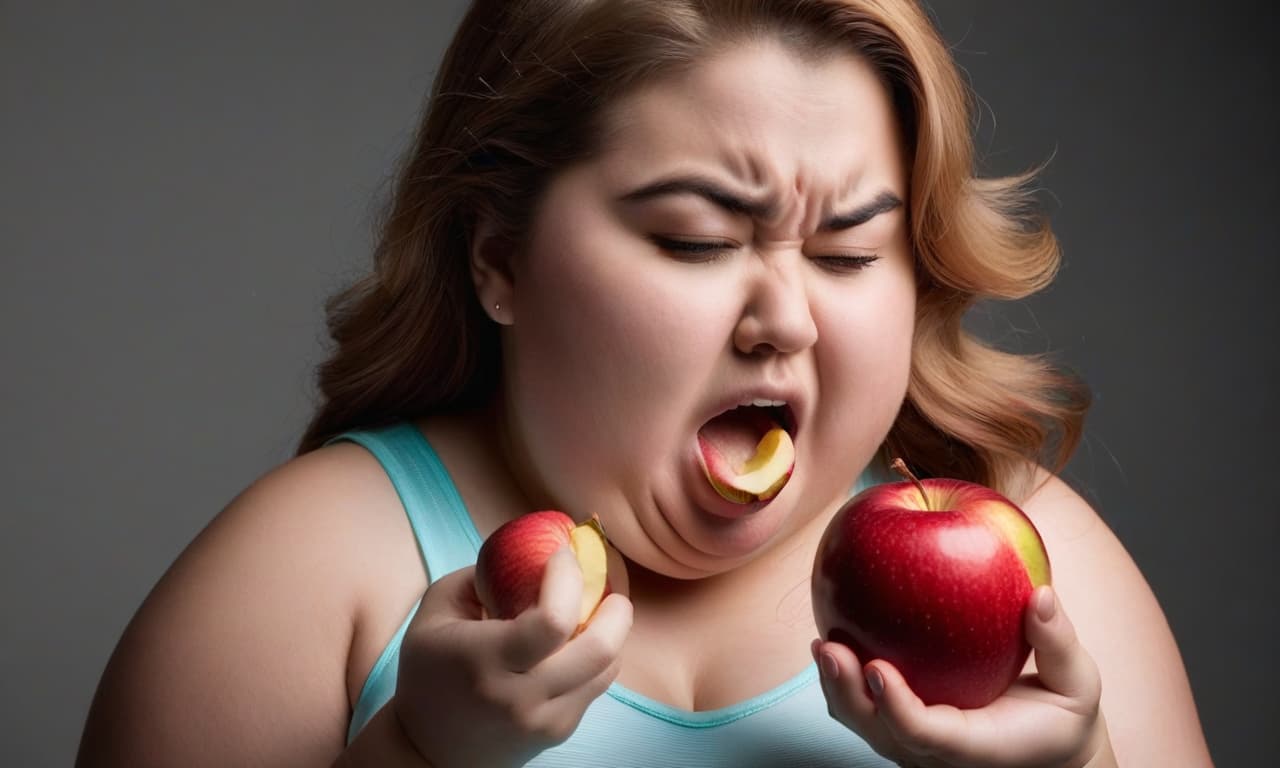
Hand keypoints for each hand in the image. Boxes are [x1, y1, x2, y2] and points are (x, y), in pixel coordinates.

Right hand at [393, 548, 632, 767]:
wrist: (428, 752)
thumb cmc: (429, 672)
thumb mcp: (435, 612)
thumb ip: (478, 576)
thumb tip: (528, 550)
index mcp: (487, 661)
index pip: (553, 620)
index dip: (569, 579)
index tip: (563, 554)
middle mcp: (522, 696)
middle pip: (600, 649)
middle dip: (617, 609)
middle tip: (610, 587)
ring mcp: (546, 719)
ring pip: (607, 668)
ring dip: (612, 633)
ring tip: (598, 611)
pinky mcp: (559, 732)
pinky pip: (596, 686)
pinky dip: (596, 658)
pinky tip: (578, 642)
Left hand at [813, 586, 1108, 767]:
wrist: (1048, 750)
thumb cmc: (1062, 714)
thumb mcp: (1077, 683)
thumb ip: (1058, 643)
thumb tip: (1040, 594)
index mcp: (978, 747)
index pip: (929, 734)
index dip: (898, 707)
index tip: (878, 668)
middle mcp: (939, 755)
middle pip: (881, 732)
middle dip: (848, 694)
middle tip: (830, 648)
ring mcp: (917, 747)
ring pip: (866, 725)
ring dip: (837, 688)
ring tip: (822, 643)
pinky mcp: (905, 731)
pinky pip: (867, 710)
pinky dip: (846, 680)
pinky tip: (834, 636)